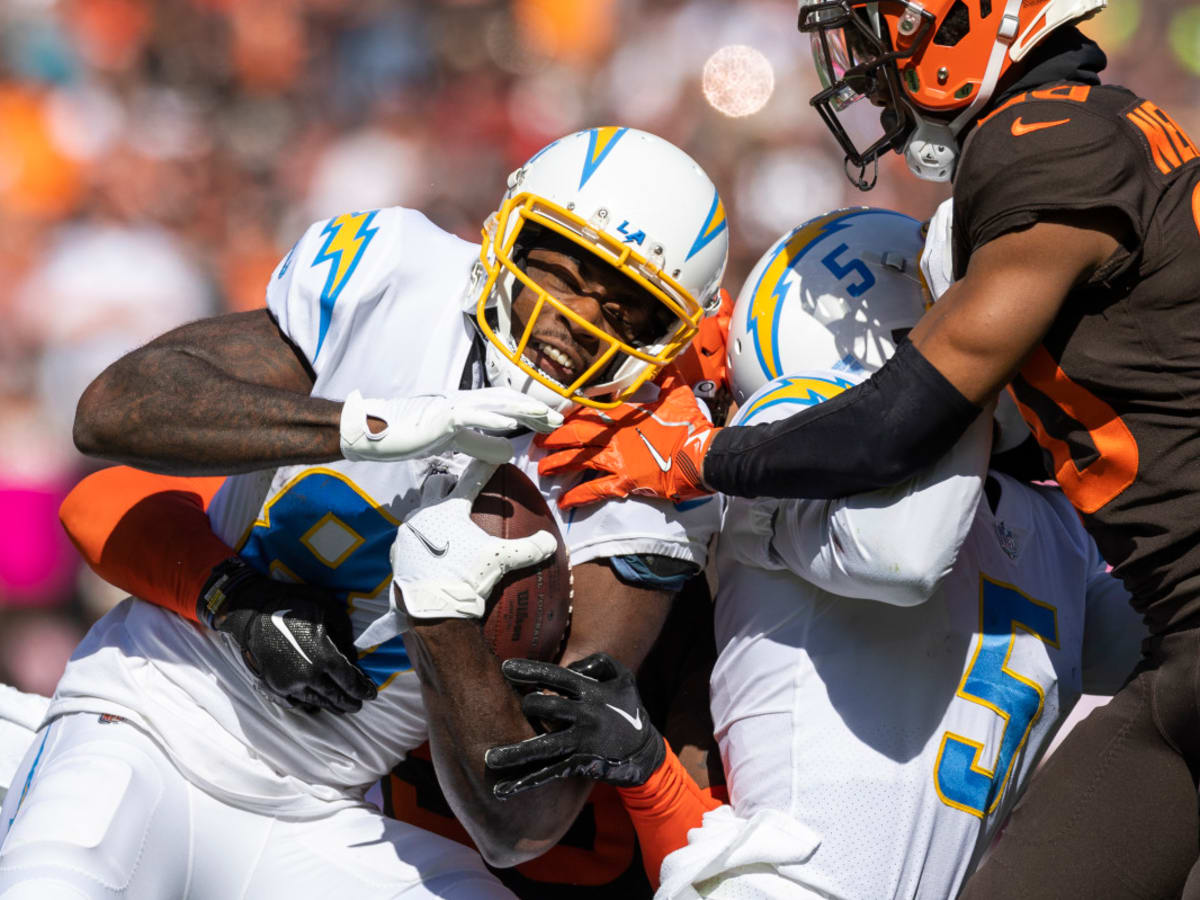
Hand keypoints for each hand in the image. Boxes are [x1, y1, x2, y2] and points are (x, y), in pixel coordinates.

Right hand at [198, 556, 377, 713]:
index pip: (350, 682)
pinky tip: (315, 703)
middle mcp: (308, 676)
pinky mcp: (275, 686)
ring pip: (317, 701)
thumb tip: (353, 655)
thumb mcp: (329, 610)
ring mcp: (290, 684)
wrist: (254, 612)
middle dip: (349, 702)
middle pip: (335, 697)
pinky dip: (309, 704)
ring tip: (341, 707)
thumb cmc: (294, 604)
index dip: (363, 690)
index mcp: (324, 658)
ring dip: (331, 705)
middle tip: (359, 705)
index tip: (372, 694)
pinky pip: (296, 702)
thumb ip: (344, 634)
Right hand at [340, 388, 563, 463]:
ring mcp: (453, 406)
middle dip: (534, 409)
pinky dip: (491, 418)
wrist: (377, 431)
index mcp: (468, 406)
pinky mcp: (441, 417)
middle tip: (559, 419)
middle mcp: (464, 400)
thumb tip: (510, 452)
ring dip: (521, 408)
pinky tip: (509, 423)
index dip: (530, 412)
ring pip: (493, 403)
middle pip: (506, 400)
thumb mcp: (456, 443)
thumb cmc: (414, 435)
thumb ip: (482, 445)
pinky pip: (470, 416)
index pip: (506, 406)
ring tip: (543, 416)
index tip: (552, 422)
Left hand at [354, 459, 557, 648]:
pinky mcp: (398, 553)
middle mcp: (424, 515)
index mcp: (450, 510)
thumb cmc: (466, 577)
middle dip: (448, 482)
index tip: (493, 456)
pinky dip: (421, 539)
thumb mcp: (501, 561)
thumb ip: (528, 549)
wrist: (433, 609)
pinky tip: (430, 550)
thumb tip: (551, 542)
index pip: (472, 481)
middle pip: (435, 485)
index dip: (485, 467)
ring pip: (418, 510)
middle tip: (458, 488)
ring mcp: (407, 534)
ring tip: (443, 522)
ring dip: (431, 511)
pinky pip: (409, 538)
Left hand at [485, 652, 665, 796]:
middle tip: (508, 707)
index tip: (505, 667)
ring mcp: (582, 742)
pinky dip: (525, 782)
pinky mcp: (579, 765)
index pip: (557, 676)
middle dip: (525, 705)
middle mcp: (586, 715)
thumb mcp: (622, 676)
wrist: (645, 752)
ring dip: (515, 753)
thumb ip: (597, 662)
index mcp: (592, 691)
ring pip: (543, 746)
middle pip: (546, 706)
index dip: (531, 670)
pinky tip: (503, 790)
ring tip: (489, 758)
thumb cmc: (627, 708)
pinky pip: (548, 773)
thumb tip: (569, 665)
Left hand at [536, 368, 719, 508]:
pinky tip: (564, 502)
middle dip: (554, 439)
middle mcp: (614, 436)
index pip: (588, 411)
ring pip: (579, 462)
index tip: (552, 416)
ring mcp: (617, 460)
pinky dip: (578, 497)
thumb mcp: (677, 392)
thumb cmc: (689, 424)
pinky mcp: (625, 481)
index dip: (568, 415)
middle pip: (576, 436)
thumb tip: (663, 353)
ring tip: (543, 471)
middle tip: (537, 443)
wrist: (701, 454)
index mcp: (623, 414)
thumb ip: (665, 373)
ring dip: (558, 466)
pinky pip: (596, 490)